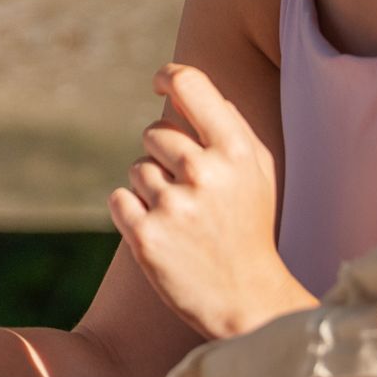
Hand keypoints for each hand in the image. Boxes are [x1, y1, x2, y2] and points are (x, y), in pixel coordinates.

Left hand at [108, 63, 315, 339]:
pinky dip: (132, 212)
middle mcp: (204, 172)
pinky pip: (119, 198)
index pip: (190, 85)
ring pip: (136, 169)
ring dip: (151, 189)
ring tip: (183, 220)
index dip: (169, 76)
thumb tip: (185, 86)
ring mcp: (173, 205)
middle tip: (191, 193)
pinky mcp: (144, 235)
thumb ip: (228, 126)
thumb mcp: (258, 173)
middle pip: (154, 133)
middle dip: (164, 157)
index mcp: (235, 151)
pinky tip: (161, 233)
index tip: (161, 83)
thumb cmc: (248, 227)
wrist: (247, 300)